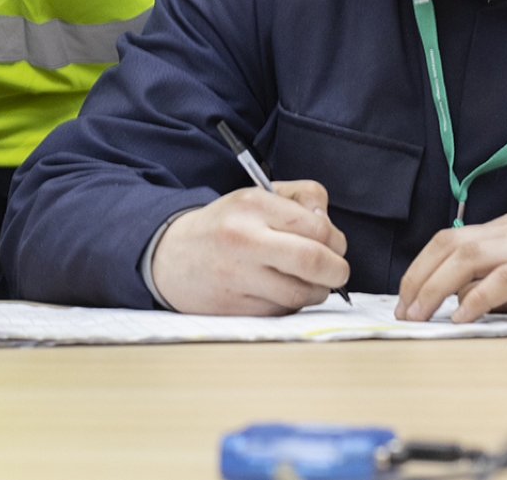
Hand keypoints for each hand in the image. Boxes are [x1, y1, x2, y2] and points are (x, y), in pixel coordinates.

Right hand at [150, 180, 350, 315]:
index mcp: (252, 204)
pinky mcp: (234, 306)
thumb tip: (330, 227)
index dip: (336, 240)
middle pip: (313, 261)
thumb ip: (302, 199)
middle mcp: (243, 238)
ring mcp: (237, 275)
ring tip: (309, 282)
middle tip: (337, 272)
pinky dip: (291, 304)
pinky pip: (281, 311)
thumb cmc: (225, 225)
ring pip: (301, 293)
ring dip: (316, 291)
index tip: (334, 245)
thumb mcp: (258, 196)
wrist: (170, 256)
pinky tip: (280, 292)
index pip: (317, 227)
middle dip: (337, 271)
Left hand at [395, 210, 506, 322]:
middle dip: (417, 277)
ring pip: (468, 256)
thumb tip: (474, 303)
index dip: (421, 267)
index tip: (405, 297)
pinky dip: (477, 297)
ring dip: (436, 287)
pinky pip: (505, 278)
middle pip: (449, 244)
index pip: (451, 239)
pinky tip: (462, 317)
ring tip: (420, 315)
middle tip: (402, 311)